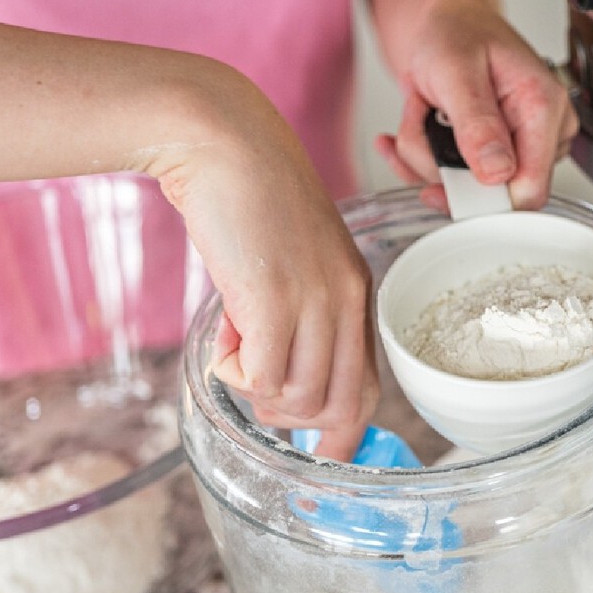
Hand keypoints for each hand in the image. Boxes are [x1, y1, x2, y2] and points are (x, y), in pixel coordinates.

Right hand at [148, 68, 378, 461]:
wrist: (223, 140)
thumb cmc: (249, 194)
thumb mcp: (290, 258)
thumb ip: (295, 311)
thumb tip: (272, 373)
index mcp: (355, 290)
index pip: (370, 387)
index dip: (345, 432)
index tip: (321, 452)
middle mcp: (347, 300)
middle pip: (344, 406)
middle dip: (296, 420)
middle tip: (254, 386)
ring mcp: (314, 300)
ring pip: (301, 400)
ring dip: (259, 392)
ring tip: (233, 345)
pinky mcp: (273, 299)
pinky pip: (262, 378)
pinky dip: (235, 374)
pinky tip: (223, 334)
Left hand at [374, 0, 578, 210]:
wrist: (441, 24)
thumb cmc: (455, 33)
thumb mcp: (457, 70)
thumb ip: (477, 123)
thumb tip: (497, 172)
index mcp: (542, 107)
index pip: (530, 189)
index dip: (485, 199)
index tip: (440, 182)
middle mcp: (537, 132)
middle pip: (489, 193)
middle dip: (439, 164)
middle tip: (423, 116)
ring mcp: (515, 147)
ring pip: (461, 189)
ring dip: (424, 154)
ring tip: (422, 108)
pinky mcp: (492, 156)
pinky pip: (448, 181)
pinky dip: (419, 157)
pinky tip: (410, 125)